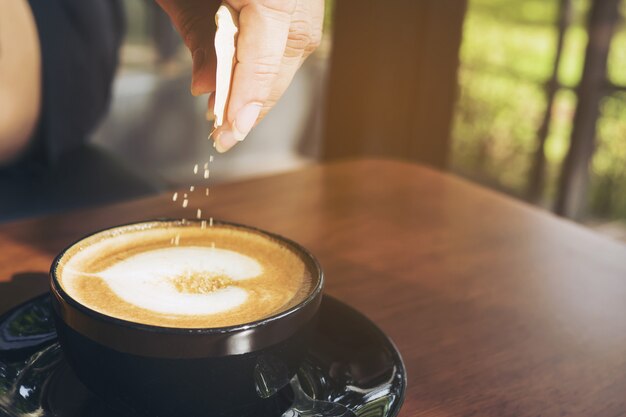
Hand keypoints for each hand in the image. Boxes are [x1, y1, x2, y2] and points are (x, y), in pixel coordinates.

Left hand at [156, 0, 323, 151]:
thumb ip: (199, 34)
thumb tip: (206, 88)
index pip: (261, 62)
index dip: (246, 102)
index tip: (230, 132)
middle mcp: (299, 3)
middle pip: (278, 70)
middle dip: (250, 106)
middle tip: (221, 135)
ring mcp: (307, 7)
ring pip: (286, 65)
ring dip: (258, 92)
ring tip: (229, 116)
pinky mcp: (305, 11)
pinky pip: (289, 51)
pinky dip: (267, 71)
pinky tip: (246, 87)